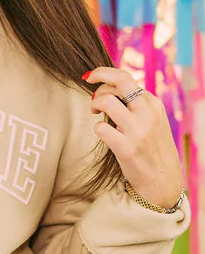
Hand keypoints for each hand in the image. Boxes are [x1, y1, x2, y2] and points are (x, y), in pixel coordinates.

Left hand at [84, 66, 184, 209]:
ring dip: (95, 104)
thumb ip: (135, 104)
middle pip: (119, 81)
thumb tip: (108, 86)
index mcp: (153, 104)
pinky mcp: (127, 148)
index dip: (103, 74)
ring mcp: (138, 131)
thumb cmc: (151, 147)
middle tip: (94, 102)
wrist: (162, 180)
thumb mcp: (151, 120)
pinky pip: (101, 128)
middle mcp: (148, 113)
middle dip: (98, 83)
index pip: (125, 77)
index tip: (90, 77)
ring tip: (97, 115)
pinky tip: (103, 134)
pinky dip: (97, 129)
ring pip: (106, 100)